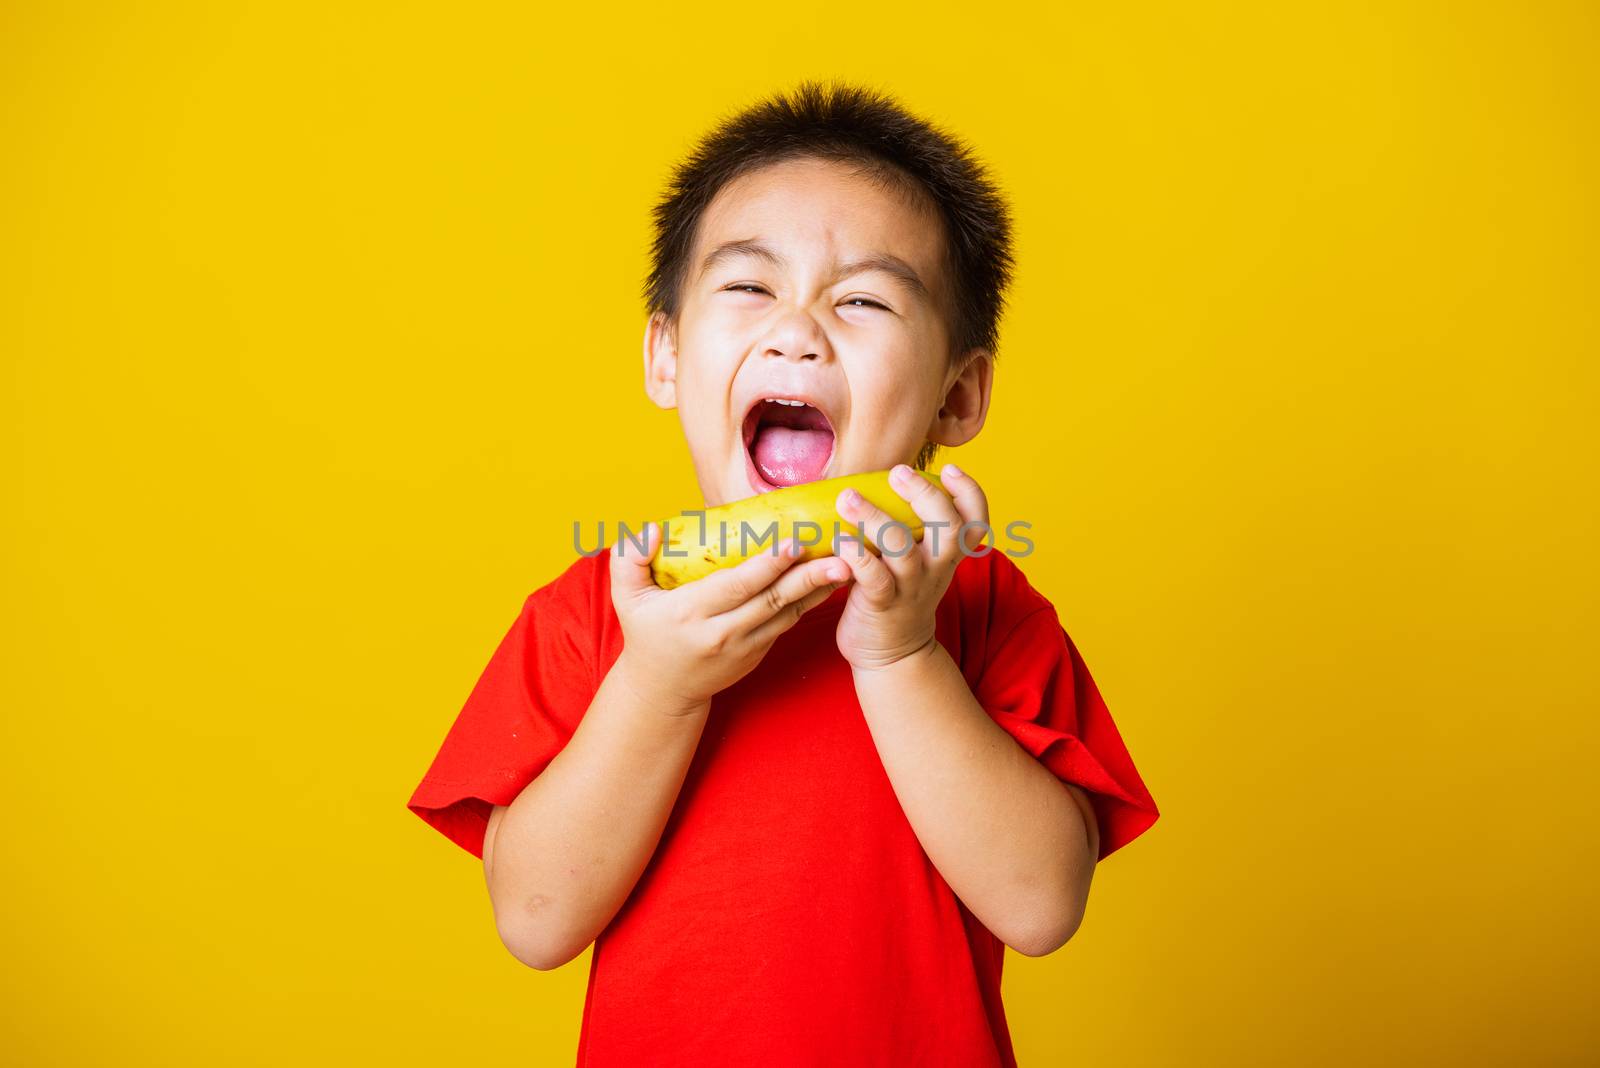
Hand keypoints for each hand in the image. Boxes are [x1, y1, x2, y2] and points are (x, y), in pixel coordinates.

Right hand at [609, 522, 850, 713]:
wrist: (663, 690)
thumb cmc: (645, 632)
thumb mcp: (626, 597)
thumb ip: (630, 558)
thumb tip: (653, 529)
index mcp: (691, 613)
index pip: (735, 587)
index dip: (766, 566)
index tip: (793, 543)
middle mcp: (722, 632)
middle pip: (772, 600)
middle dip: (808, 577)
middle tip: (842, 555)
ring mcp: (744, 646)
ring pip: (787, 613)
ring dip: (819, 589)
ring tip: (849, 565)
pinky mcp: (758, 652)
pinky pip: (788, 623)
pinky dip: (811, 602)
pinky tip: (832, 581)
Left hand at [831, 463, 989, 671]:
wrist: (892, 654)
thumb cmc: (899, 593)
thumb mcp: (920, 562)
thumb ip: (914, 528)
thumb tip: (880, 478)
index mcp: (947, 555)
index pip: (976, 521)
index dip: (969, 492)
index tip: (949, 468)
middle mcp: (935, 568)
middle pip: (948, 528)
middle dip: (924, 495)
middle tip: (898, 472)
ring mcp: (910, 587)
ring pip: (902, 548)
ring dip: (875, 518)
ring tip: (849, 497)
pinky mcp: (882, 604)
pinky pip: (873, 578)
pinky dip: (857, 556)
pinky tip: (840, 540)